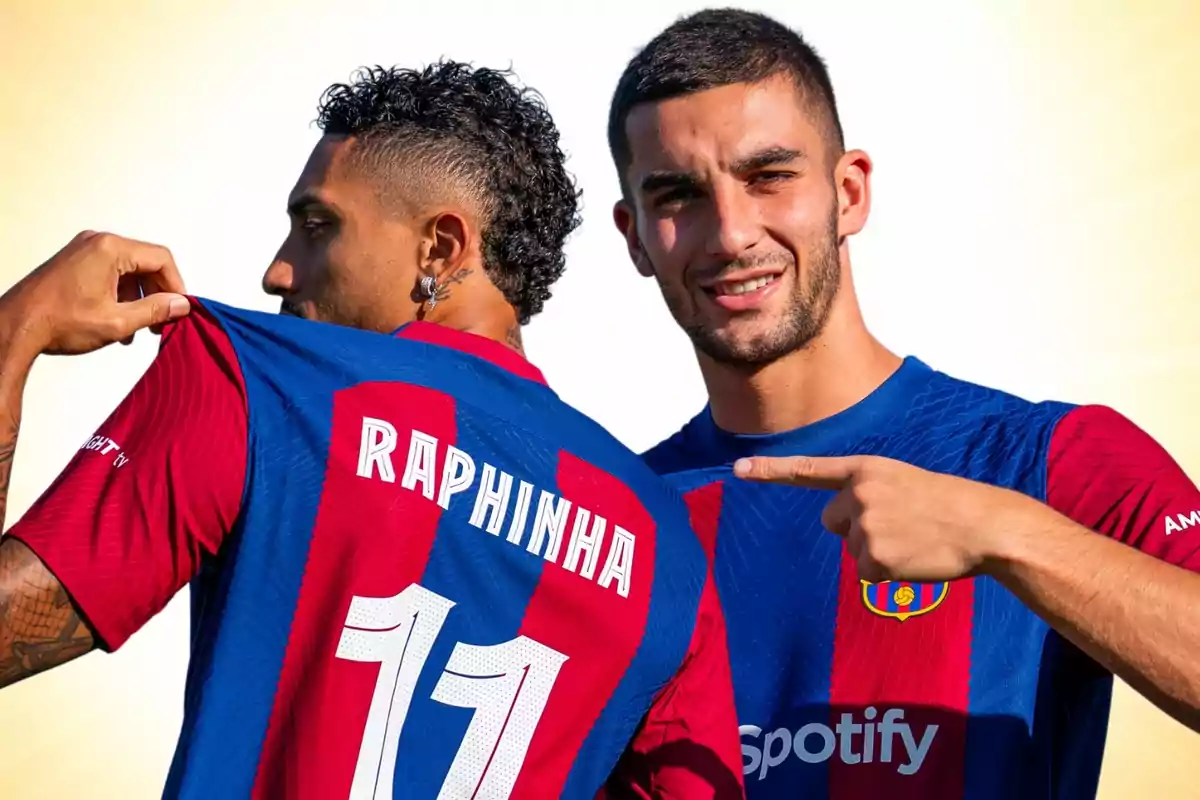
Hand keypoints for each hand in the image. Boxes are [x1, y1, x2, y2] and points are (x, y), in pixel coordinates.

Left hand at [1, 231, 190, 356]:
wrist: (15, 326)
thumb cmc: (59, 322)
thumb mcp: (117, 322)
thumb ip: (154, 311)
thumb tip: (181, 305)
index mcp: (110, 249)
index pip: (161, 259)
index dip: (176, 285)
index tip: (179, 309)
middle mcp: (97, 242)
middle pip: (146, 263)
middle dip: (157, 293)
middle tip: (162, 321)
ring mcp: (84, 250)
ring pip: (129, 269)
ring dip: (139, 297)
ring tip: (139, 327)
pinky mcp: (74, 262)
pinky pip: (110, 272)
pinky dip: (121, 294)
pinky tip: (119, 321)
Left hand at [733, 454, 1047, 582]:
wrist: (984, 525)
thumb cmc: (949, 505)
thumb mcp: (903, 482)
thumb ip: (868, 493)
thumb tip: (845, 525)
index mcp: (866, 469)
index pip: (809, 470)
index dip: (770, 470)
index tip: (738, 469)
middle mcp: (858, 493)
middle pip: (832, 521)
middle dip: (856, 528)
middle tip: (900, 525)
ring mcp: (865, 525)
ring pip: (853, 549)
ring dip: (880, 551)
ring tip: (915, 539)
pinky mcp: (875, 557)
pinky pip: (868, 573)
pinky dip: (890, 573)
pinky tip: (915, 558)